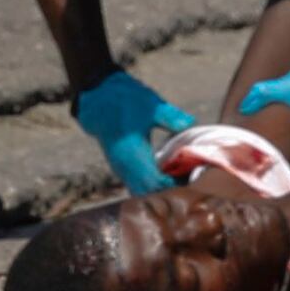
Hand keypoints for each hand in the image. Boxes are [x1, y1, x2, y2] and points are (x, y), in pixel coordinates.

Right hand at [71, 71, 183, 195]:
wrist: (99, 99)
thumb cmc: (125, 101)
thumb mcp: (151, 105)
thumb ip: (170, 116)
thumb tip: (190, 123)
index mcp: (133, 154)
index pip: (155, 183)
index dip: (173, 184)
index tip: (189, 175)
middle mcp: (124, 166)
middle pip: (148, 192)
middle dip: (168, 189)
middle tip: (186, 177)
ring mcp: (120, 167)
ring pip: (140, 190)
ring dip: (158, 187)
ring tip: (176, 175)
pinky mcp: (119, 166)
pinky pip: (135, 184)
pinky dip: (150, 183)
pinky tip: (163, 171)